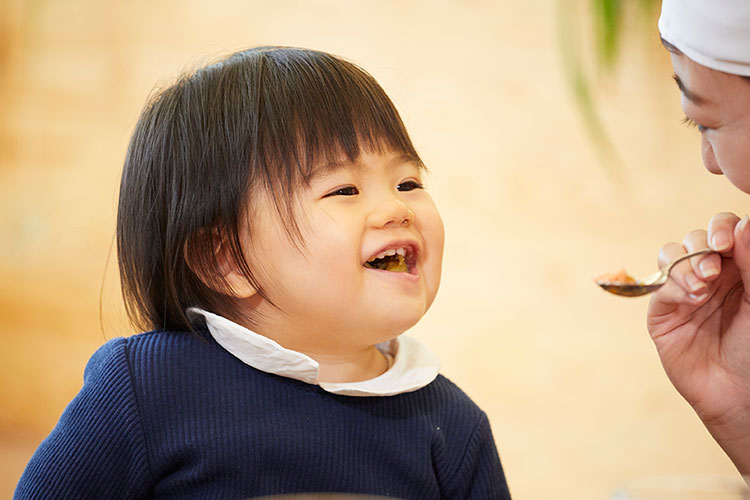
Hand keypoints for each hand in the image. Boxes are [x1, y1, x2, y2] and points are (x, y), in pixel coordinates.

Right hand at [647, 212, 749, 476]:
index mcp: (739, 269)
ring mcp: (685, 292)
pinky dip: (674, 285)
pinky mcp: (663, 312)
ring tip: (704, 285)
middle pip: (696, 238)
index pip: (725, 232)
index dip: (722, 229)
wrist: (741, 396)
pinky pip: (659, 285)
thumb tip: (745, 224)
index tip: (728, 241)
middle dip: (702, 245)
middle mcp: (711, 276)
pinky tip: (693, 299)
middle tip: (716, 265)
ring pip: (672, 254)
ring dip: (686, 263)